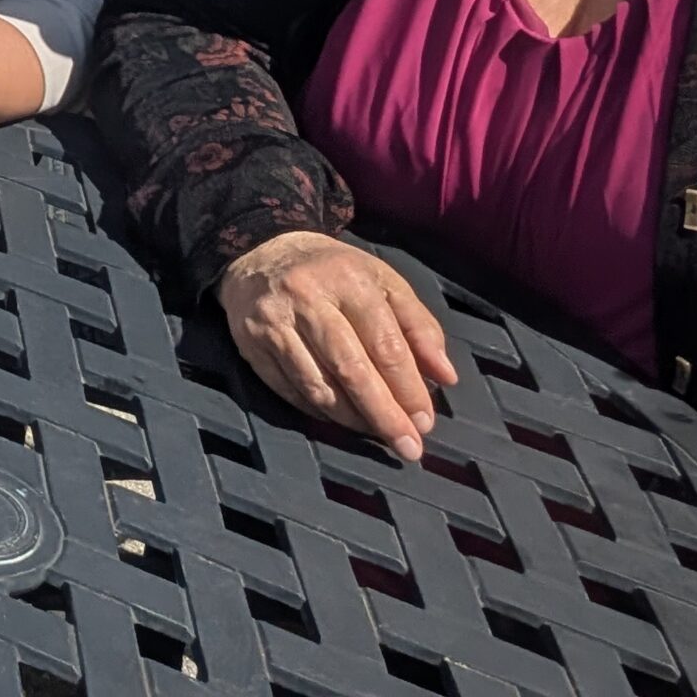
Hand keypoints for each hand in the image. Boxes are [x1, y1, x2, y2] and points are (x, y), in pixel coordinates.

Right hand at [217, 230, 456, 460]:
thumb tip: (445, 377)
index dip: (408, 388)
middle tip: (408, 446)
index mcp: (349, 279)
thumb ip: (419, 326)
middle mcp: (308, 298)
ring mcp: (275, 322)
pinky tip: (341, 419)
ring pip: (318, 385)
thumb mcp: (382, 282)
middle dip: (384, 414)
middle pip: (351, 369)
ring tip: (377, 434)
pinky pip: (290, 389)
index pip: (385, 343)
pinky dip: (319, 411)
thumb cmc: (333, 271)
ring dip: (353, 419)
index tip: (425, 421)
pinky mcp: (251, 343)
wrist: (260, 251)